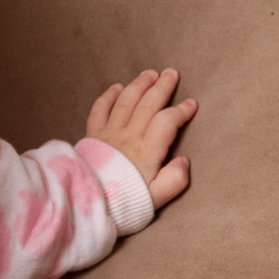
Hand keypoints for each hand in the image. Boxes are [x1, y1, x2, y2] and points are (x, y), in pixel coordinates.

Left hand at [89, 67, 196, 207]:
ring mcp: (109, 133)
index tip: (191, 104)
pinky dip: (108, 96)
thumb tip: (184, 161)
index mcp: (147, 150)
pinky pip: (99, 109)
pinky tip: (117, 87)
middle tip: (172, 73)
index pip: (167, 121)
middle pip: (148, 104)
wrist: (87, 205)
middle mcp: (129, 136)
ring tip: (150, 74)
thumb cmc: (124, 203)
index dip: (181, 111)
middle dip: (162, 87)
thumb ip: (174, 180)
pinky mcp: (92, 136)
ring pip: (126, 101)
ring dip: (139, 85)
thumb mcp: (156, 198)